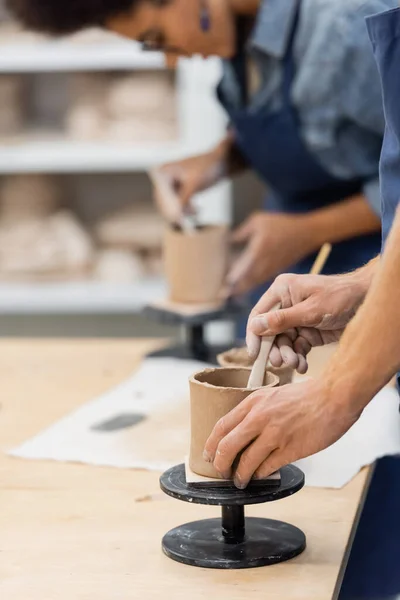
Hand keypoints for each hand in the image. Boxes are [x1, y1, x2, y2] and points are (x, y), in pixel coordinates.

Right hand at [153, 149, 225, 214]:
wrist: (222, 162)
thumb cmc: (207, 168)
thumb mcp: (194, 184)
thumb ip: (183, 199)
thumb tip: (175, 215)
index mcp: (164, 171)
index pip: (160, 194)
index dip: (166, 208)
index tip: (175, 219)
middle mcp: (166, 178)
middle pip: (164, 201)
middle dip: (175, 211)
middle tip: (183, 222)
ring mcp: (173, 184)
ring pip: (173, 205)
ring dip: (183, 211)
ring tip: (196, 212)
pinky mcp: (182, 190)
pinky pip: (180, 204)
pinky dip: (187, 209)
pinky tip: (196, 210)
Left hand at [204, 378, 361, 488]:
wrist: (334, 396)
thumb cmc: (308, 395)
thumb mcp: (274, 394)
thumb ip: (258, 410)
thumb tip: (244, 430)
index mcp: (254, 402)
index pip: (222, 426)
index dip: (211, 444)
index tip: (209, 454)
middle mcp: (260, 418)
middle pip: (227, 447)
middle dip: (220, 464)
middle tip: (221, 471)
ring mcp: (274, 435)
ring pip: (246, 462)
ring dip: (240, 475)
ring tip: (240, 481)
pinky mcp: (290, 449)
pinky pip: (267, 468)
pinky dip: (260, 474)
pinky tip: (260, 475)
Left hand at [226, 212, 316, 294]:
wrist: (306, 233)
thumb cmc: (282, 225)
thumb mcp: (259, 221)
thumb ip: (242, 232)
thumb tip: (229, 240)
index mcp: (258, 251)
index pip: (241, 269)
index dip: (231, 278)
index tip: (223, 285)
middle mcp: (264, 264)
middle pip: (246, 280)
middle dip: (235, 289)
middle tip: (223, 295)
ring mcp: (271, 269)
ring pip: (253, 283)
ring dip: (242, 289)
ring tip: (231, 295)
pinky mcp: (275, 271)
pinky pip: (261, 280)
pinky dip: (252, 285)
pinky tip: (245, 287)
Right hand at [246, 271, 368, 371]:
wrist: (368, 301)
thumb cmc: (340, 297)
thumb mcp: (311, 310)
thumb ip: (282, 320)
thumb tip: (255, 326)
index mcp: (282, 291)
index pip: (259, 315)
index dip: (254, 335)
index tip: (255, 355)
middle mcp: (286, 304)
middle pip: (270, 332)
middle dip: (274, 349)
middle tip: (280, 363)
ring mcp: (297, 319)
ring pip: (283, 342)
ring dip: (287, 355)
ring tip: (295, 364)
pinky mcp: (308, 331)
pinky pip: (297, 347)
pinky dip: (298, 357)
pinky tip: (302, 365)